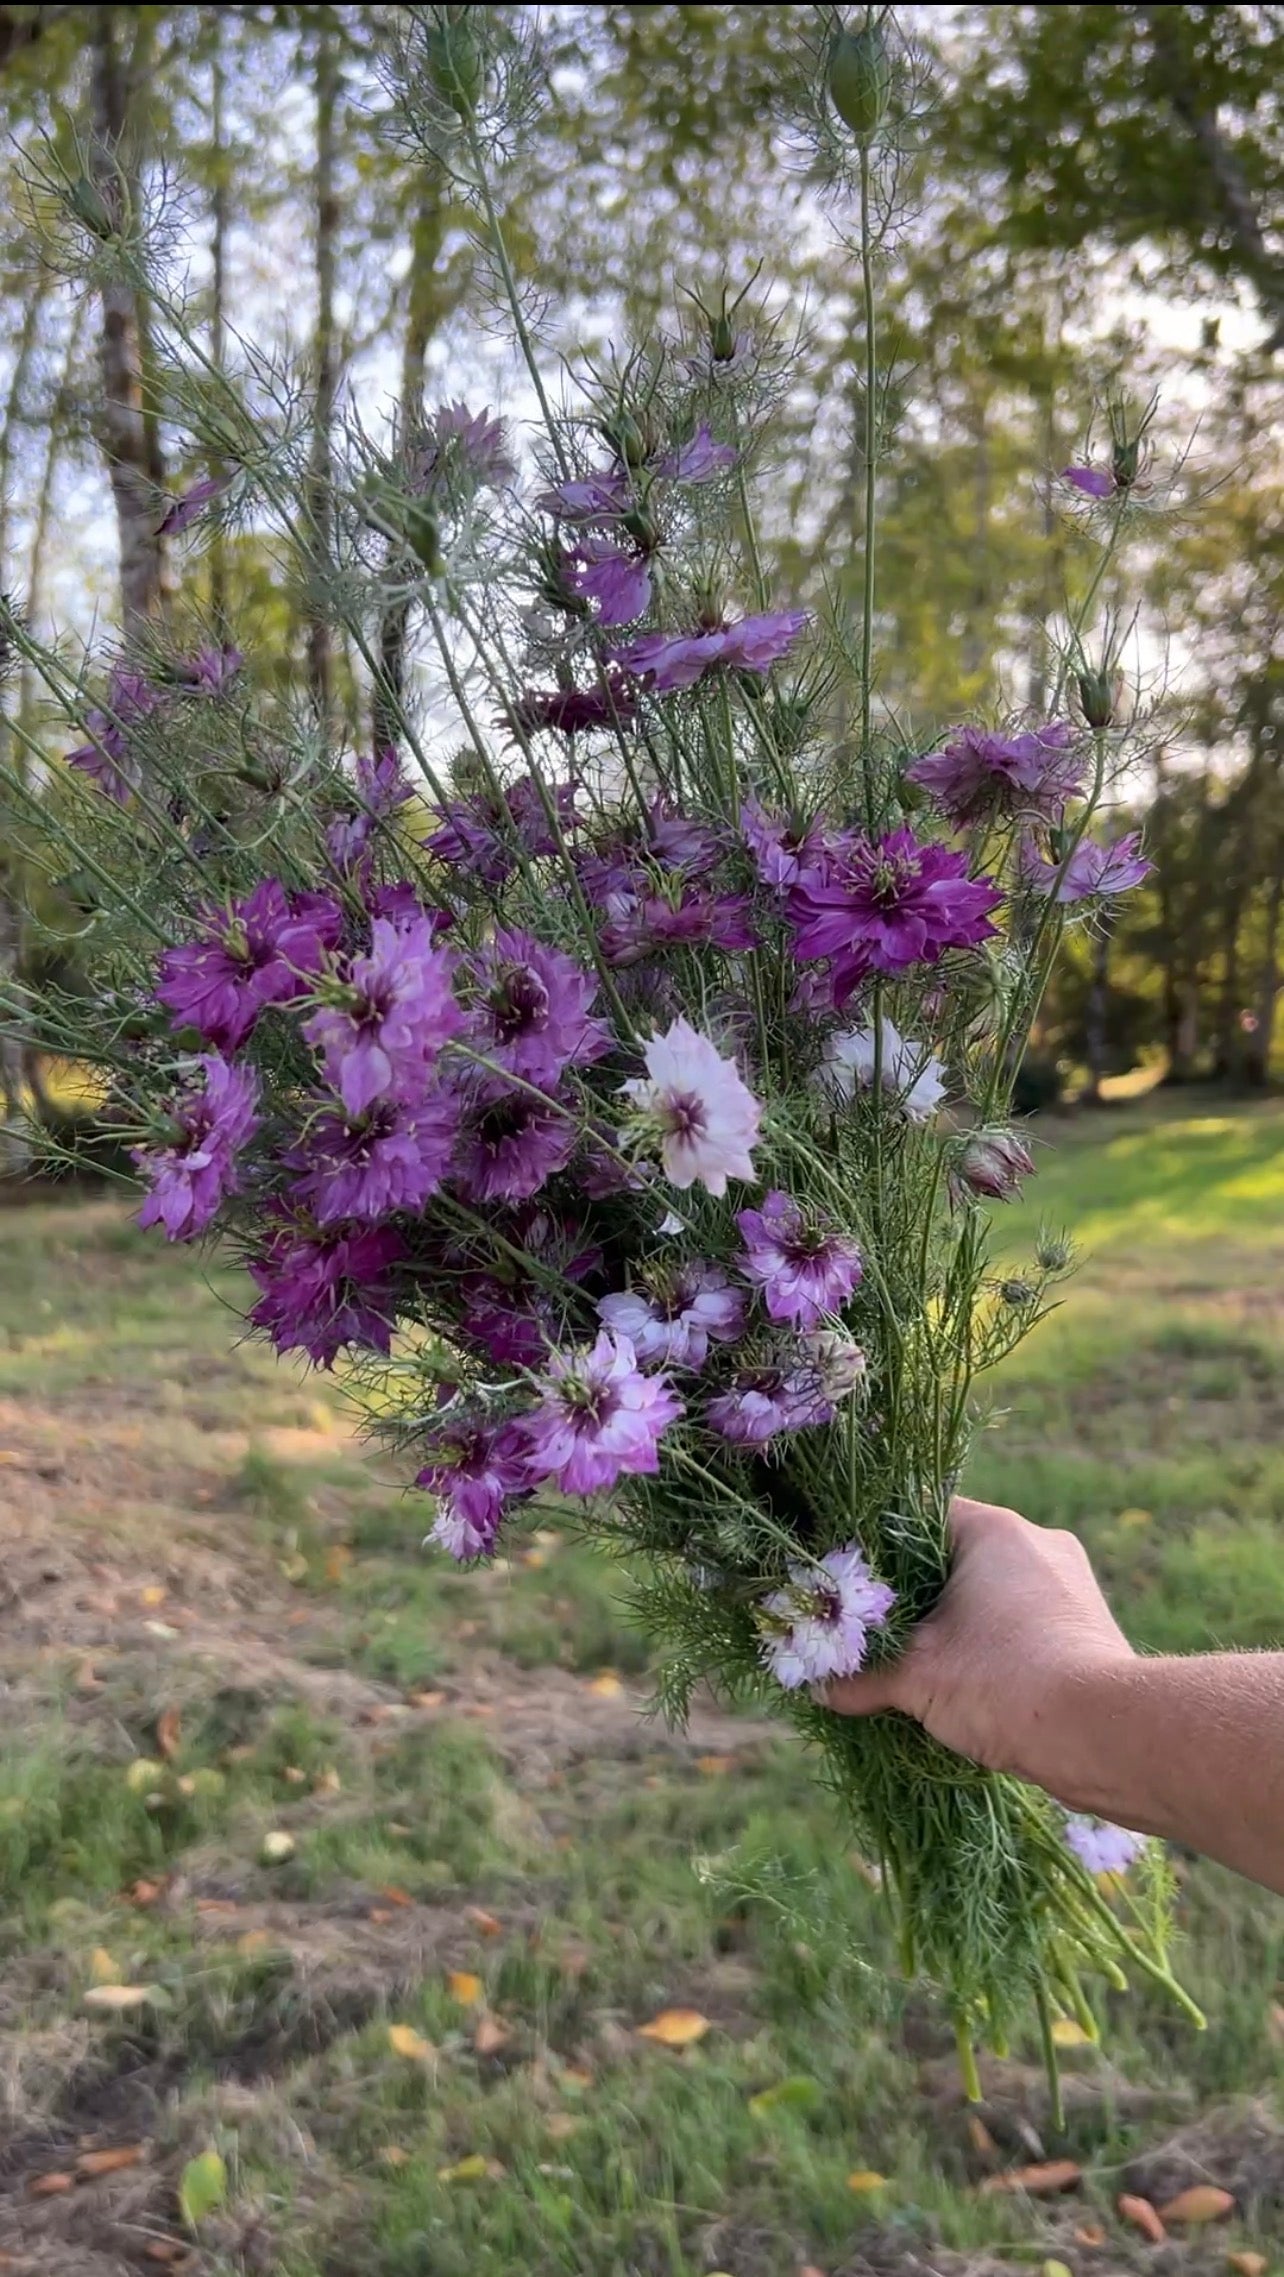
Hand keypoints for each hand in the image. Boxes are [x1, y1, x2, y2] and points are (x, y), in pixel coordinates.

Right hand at [820, 1496, 1134, 1796]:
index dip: (877, 1547)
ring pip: (994, 1589)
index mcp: (993, 1529)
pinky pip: (1025, 1617)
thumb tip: (817, 1689)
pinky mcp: (1089, 1622)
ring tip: (924, 1661)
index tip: (851, 1582)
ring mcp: (1071, 1580)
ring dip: (960, 1621)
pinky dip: (996, 1641)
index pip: (917, 1515)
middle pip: (956, 1554)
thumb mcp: (916, 1680)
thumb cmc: (1001, 1684)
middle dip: (917, 1594)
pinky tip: (973, 1680)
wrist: (1102, 1734)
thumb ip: (861, 1678)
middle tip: (878, 1628)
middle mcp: (1037, 1540)